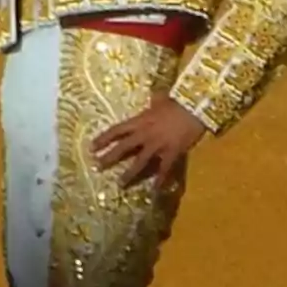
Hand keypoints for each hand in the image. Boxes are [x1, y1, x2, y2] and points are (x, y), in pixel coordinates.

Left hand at [90, 93, 206, 187]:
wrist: (195, 107)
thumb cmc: (177, 101)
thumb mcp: (160, 99)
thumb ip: (153, 101)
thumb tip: (152, 97)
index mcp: (140, 120)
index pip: (116, 130)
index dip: (103, 139)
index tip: (91, 147)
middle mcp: (145, 134)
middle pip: (123, 148)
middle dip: (109, 158)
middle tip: (97, 166)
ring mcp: (158, 145)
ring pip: (139, 161)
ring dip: (129, 173)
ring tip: (119, 184)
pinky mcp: (172, 152)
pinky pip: (164, 169)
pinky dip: (160, 179)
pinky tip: (155, 189)